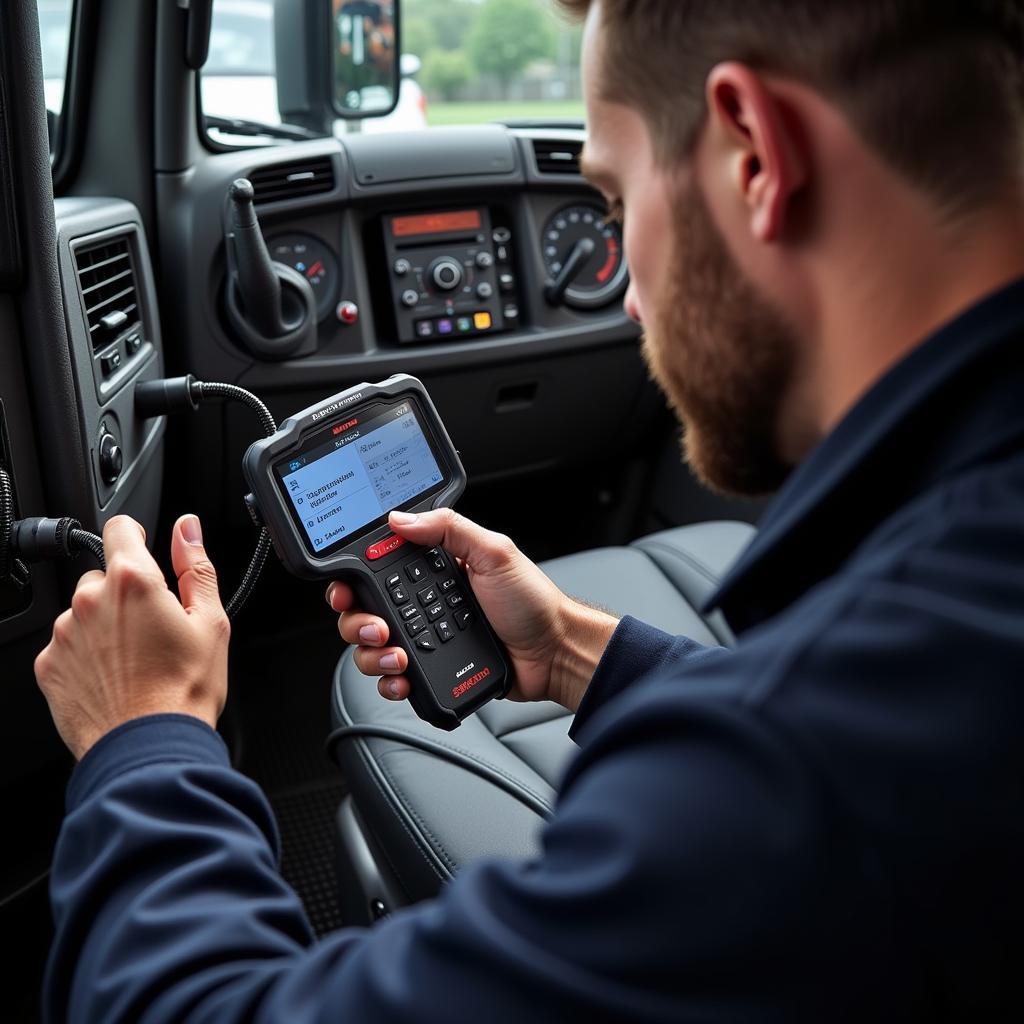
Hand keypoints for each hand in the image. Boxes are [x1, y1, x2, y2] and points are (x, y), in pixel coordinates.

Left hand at [34, 515, 229, 759]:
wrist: (149, 748)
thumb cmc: (184, 689)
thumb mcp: (211, 621)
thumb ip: (196, 566)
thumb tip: (188, 528)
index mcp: (133, 581)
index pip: (120, 527)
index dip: (135, 533)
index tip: (143, 548)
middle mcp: (90, 600)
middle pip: (104, 576)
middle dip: (126, 593)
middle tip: (153, 628)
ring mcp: (64, 634)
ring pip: (85, 612)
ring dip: (105, 625)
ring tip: (136, 660)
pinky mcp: (49, 665)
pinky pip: (67, 646)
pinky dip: (87, 656)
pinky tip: (115, 677)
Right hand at [327, 509, 617, 711]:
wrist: (555, 653)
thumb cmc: (533, 602)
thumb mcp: (494, 552)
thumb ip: (449, 528)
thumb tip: (401, 518)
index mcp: (434, 571)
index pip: (378, 572)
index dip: (354, 582)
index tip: (348, 591)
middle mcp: (424, 604)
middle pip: (365, 613)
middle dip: (358, 623)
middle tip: (378, 628)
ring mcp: (427, 639)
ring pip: (374, 649)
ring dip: (373, 655)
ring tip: (396, 656)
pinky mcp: (434, 671)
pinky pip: (396, 679)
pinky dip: (390, 682)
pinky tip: (402, 678)